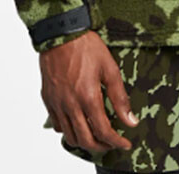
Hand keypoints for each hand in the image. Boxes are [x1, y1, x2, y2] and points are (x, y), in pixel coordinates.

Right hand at [39, 30, 138, 152]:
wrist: (61, 32)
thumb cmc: (86, 46)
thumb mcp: (110, 68)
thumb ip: (120, 97)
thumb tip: (131, 121)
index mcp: (88, 97)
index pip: (103, 131)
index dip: (116, 142)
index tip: (125, 144)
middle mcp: (70, 104)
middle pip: (85, 140)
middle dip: (100, 147)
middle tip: (111, 144)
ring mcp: (57, 103)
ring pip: (69, 135)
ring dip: (84, 141)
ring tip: (96, 136)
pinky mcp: (48, 99)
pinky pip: (56, 124)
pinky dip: (68, 129)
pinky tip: (78, 122)